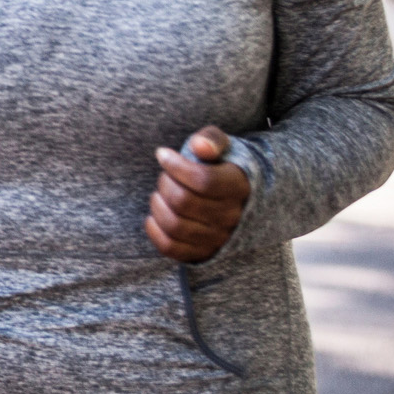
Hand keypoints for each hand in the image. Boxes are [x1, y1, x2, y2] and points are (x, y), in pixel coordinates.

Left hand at [145, 126, 249, 263]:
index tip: (162, 155)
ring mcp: (219, 238)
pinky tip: (153, 216)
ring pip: (175, 225)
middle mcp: (233, 217)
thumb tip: (199, 147)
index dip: (175, 166)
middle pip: (184, 201)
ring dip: (157, 205)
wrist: (235, 198)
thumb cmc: (220, 167)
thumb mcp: (221, 146)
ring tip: (159, 194)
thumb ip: (210, 140)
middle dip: (165, 183)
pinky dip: (154, 230)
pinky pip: (171, 248)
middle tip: (165, 176)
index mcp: (239, 187)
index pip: (203, 180)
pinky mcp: (203, 253)